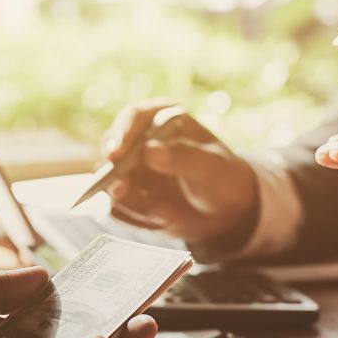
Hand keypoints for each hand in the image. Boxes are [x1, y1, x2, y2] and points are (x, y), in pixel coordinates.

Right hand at [102, 99, 257, 243]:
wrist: (226, 213)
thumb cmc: (224, 180)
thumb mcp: (212, 168)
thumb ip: (184, 157)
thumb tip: (149, 150)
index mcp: (162, 119)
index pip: (133, 117)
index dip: (121, 133)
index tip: (115, 154)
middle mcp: (141, 141)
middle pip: (112, 149)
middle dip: (112, 171)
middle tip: (119, 189)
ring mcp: (132, 170)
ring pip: (111, 181)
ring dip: (127, 199)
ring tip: (160, 212)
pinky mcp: (130, 196)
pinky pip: (120, 207)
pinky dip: (137, 216)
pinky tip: (164, 220)